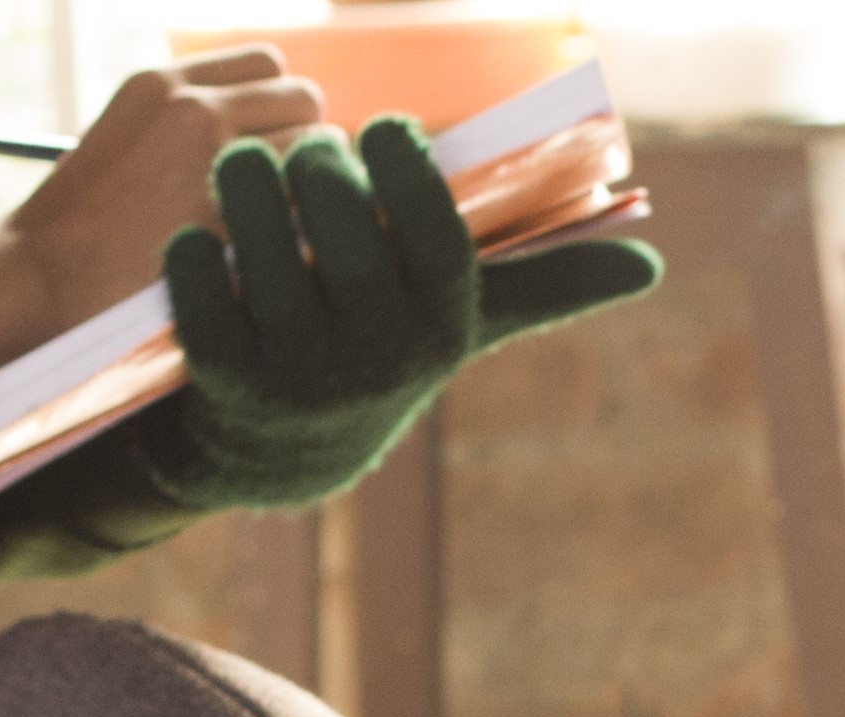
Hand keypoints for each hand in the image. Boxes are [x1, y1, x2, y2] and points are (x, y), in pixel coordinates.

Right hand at [0, 55, 330, 384]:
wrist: (35, 281)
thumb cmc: (80, 236)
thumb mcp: (131, 148)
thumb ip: (192, 133)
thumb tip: (273, 146)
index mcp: (163, 82)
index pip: (267, 65)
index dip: (281, 111)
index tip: (270, 159)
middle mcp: (191, 101)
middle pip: (303, 97)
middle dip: (309, 144)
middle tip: (287, 202)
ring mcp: (212, 150)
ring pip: (320, 145)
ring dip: (317, 188)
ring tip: (284, 233)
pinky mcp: (228, 208)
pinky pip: (309, 202)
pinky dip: (309, 228)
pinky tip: (280, 260)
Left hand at [139, 118, 662, 516]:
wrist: (287, 454)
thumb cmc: (386, 353)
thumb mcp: (465, 325)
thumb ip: (549, 285)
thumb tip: (651, 266)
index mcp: (441, 326)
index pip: (430, 218)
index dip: (401, 156)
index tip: (383, 135)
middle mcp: (375, 353)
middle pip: (336, 210)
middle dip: (315, 161)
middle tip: (306, 155)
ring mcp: (296, 367)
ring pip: (258, 231)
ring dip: (246, 180)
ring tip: (248, 170)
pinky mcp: (222, 376)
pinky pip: (197, 275)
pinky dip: (193, 242)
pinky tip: (204, 235)